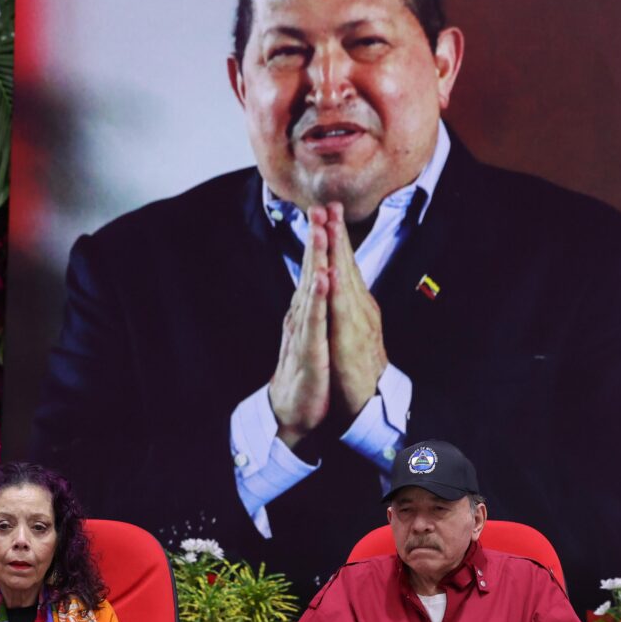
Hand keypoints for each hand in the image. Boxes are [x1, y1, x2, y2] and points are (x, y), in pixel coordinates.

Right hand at [268, 206, 330, 447]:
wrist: (294, 412)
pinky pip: (314, 321)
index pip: (313, 271)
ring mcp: (304, 332)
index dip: (320, 243)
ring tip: (319, 233)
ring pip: (309, 290)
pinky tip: (322, 279)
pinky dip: (317, 298)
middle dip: (315, 239)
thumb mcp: (313, 335)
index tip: (326, 213)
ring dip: (314, 260)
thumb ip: (314, 310)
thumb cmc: (306, 374)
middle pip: (308, 272)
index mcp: (306, 312)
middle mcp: (301, 317)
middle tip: (319, 208)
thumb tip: (316, 285)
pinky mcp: (309, 351)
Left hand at [325, 202, 386, 418]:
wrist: (369, 402)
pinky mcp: (352, 340)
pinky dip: (336, 292)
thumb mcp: (349, 330)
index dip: (336, 237)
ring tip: (328, 227)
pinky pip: (342, 313)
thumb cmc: (357, 368)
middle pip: (347, 264)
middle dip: (337, 233)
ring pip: (346, 280)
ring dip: (337, 253)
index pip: (345, 264)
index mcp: (357, 304)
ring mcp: (358, 322)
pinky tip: (330, 274)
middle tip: (327, 205)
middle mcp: (360, 308)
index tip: (327, 211)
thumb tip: (338, 284)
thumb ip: (345, 307)